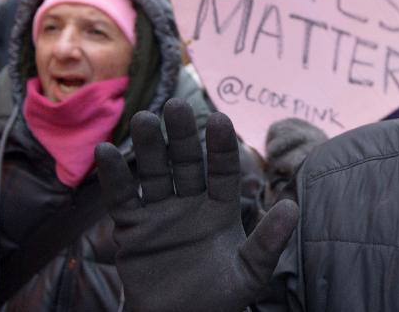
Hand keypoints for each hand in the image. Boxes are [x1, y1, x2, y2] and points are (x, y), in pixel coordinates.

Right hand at [95, 99, 298, 311]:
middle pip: (187, 162)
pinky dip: (114, 176)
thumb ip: (269, 242)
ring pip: (155, 172)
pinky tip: (106, 150)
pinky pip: (123, 197)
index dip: (222, 146)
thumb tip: (293, 207)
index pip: (224, 169)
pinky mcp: (133, 227)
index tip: (221, 120)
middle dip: (182, 135)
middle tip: (176, 106)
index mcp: (222, 207)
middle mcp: (191, 202)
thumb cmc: (220, 299)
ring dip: (149, 146)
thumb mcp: (250, 273)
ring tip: (143, 119)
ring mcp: (161, 212)